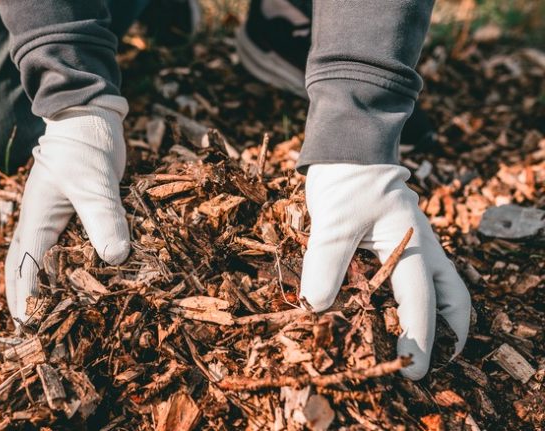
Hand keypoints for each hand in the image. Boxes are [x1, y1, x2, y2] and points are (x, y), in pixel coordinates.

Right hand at [5, 96, 130, 324]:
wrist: (88, 117)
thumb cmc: (84, 148)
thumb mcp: (94, 183)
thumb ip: (103, 217)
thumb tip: (115, 258)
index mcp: (35, 221)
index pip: (26, 270)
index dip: (28, 302)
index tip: (32, 331)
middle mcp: (37, 224)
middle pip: (21, 269)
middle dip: (23, 300)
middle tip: (30, 332)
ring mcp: (50, 219)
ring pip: (36, 260)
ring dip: (38, 286)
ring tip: (45, 315)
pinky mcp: (68, 214)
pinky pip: (58, 247)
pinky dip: (60, 268)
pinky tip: (75, 280)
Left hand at [299, 163, 470, 378]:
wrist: (347, 150)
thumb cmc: (344, 182)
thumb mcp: (333, 223)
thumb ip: (326, 265)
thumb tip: (317, 308)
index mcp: (412, 244)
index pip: (420, 300)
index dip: (418, 337)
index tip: (412, 370)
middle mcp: (422, 248)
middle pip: (452, 297)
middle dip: (448, 333)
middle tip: (435, 365)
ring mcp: (414, 245)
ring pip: (442, 287)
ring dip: (440, 318)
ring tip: (426, 347)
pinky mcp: (398, 243)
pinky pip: (417, 278)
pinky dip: (417, 301)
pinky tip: (395, 315)